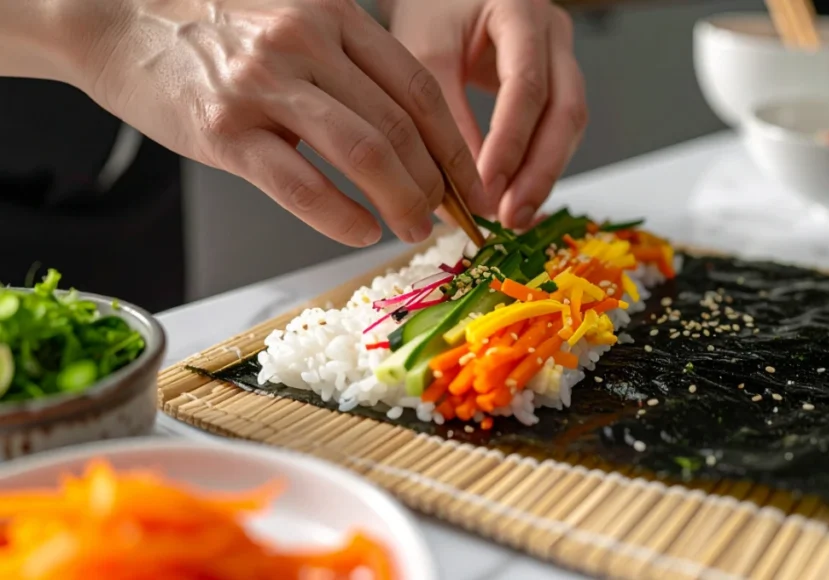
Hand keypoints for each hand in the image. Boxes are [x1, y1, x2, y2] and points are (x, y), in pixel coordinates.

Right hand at [73, 0, 484, 245]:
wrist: (114, 14)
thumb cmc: (209, 26)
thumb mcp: (291, 18)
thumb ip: (345, 59)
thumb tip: (404, 127)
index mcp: (332, 15)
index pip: (416, 86)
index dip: (453, 142)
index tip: (469, 179)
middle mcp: (305, 42)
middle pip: (399, 124)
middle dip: (436, 182)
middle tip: (447, 216)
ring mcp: (264, 84)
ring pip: (363, 152)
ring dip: (402, 201)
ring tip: (414, 229)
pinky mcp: (223, 129)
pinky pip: (299, 183)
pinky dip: (340, 215)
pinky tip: (360, 231)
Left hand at [385, 0, 588, 229]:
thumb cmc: (433, 8)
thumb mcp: (425, 52)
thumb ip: (441, 118)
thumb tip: (458, 190)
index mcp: (520, 11)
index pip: (526, 86)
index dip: (509, 144)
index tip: (487, 189)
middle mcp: (553, 33)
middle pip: (565, 110)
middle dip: (539, 171)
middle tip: (511, 216)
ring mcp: (561, 57)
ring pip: (569, 125)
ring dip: (543, 174)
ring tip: (513, 216)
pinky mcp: (555, 81)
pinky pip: (558, 128)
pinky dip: (538, 163)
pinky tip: (517, 193)